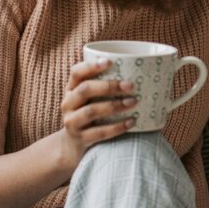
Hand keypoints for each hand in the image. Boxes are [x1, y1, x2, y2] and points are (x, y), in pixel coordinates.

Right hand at [56, 59, 138, 175]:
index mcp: (71, 89)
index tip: (110, 62)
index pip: (76, 72)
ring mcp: (72, 122)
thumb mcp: (90, 99)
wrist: (73, 146)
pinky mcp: (80, 140)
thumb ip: (104, 87)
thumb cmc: (89, 115)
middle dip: (108, 86)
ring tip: (133, 102)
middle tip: (131, 85)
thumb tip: (140, 73)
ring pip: (90, 111)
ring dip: (114, 105)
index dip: (91, 66)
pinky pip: (99, 133)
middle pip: (85, 90)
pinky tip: (132, 122)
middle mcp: (68, 104)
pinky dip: (117, 127)